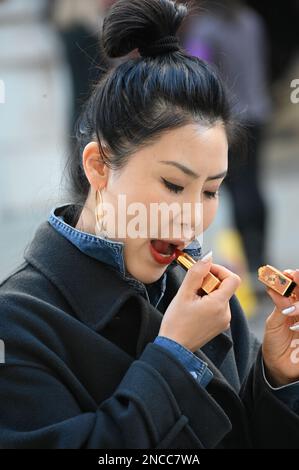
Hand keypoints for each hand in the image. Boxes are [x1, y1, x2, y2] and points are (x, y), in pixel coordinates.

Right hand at [158, 257, 240, 351]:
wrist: (174, 348)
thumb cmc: (176, 322)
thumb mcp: (184, 294)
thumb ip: (197, 273)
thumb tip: (208, 257)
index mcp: (219, 304)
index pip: (233, 279)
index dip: (220, 270)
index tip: (204, 272)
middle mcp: (226, 313)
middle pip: (224, 287)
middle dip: (209, 282)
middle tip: (192, 287)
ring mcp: (224, 321)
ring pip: (220, 296)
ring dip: (207, 292)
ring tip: (191, 300)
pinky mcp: (219, 326)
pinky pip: (218, 306)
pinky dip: (207, 302)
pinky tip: (193, 308)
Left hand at [263, 270, 298, 385]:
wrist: (278, 364)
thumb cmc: (276, 341)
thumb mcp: (274, 321)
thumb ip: (279, 304)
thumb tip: (273, 285)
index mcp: (297, 304)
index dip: (296, 278)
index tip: (288, 274)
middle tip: (293, 279)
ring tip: (289, 311)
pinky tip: (293, 326)